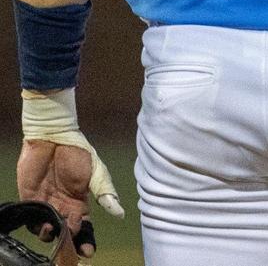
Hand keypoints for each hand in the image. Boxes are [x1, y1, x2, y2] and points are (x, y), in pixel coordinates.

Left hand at [18, 140, 105, 259]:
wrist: (53, 135)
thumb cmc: (77, 150)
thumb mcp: (95, 170)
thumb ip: (105, 192)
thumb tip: (120, 213)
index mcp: (80, 201)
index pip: (84, 227)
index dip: (86, 240)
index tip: (88, 251)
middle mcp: (63, 206)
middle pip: (65, 232)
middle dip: (68, 242)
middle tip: (69, 247)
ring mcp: (46, 203)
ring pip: (47, 229)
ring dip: (50, 234)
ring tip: (53, 229)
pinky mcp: (29, 199)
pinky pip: (31, 219)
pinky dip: (35, 225)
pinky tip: (42, 222)